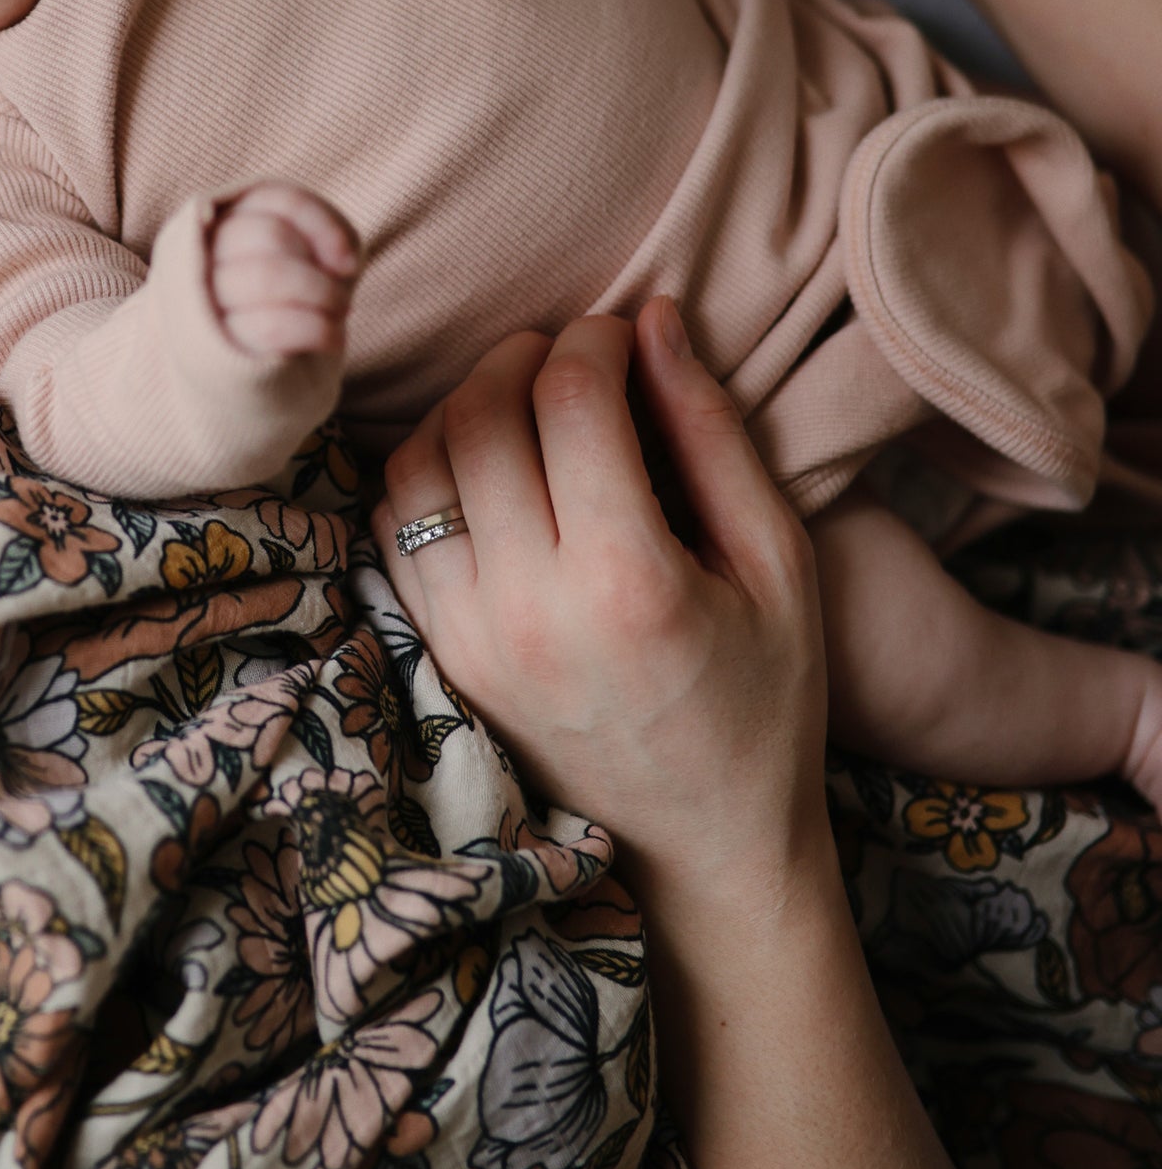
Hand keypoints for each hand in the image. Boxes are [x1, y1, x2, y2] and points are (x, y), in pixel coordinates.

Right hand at [208, 181, 360, 360]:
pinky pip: (274, 324)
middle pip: (269, 234)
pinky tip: (333, 340)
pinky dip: (318, 328)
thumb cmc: (287, 314)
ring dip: (322, 293)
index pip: (269, 199)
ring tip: (339, 314)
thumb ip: (320, 238)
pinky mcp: (213, 354)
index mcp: (212, 229)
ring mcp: (200, 307)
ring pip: (268, 274)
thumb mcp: (305, 263)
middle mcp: (196, 261)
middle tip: (341, 297)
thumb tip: (340, 259)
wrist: (259, 391)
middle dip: (318, 268)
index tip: (349, 263)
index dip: (318, 223)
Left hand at [372, 299, 827, 915]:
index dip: (591, 340)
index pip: (569, 401)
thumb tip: (654, 319)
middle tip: (564, 356)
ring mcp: (466, 637)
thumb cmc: (761, 702)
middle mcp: (527, 607)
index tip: (620, 336)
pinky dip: (423, 474)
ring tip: (519, 404)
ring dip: (461, 408)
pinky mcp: (435, 657)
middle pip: (480, 418)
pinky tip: (480, 467)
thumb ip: (712, 435)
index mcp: (627, 582)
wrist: (700, 850)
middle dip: (519, 356)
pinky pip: (391, 530)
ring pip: (417, 466)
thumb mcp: (777, 566)